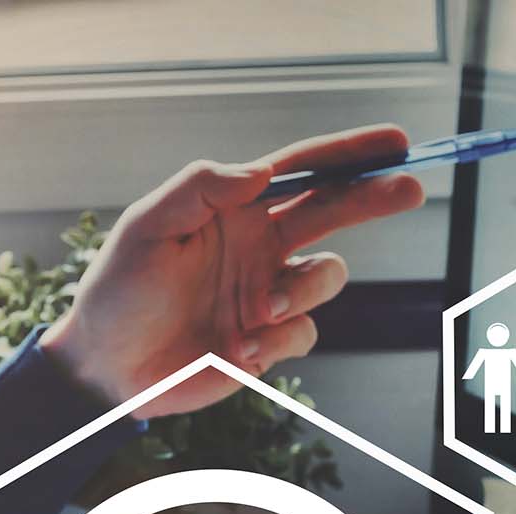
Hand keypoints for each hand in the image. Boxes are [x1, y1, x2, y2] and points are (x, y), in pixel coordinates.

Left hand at [40, 124, 423, 416]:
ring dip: (305, 289)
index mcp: (233, 209)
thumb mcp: (146, 227)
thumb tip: (260, 172)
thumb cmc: (117, 291)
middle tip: (409, 186)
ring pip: (326, 279)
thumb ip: (199, 189)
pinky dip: (278, 339)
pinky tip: (236, 349)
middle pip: (333, 212)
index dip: (347, 155)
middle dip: (373, 197)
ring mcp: (265, 293)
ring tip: (262, 308)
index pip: (300, 171)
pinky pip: (303, 332)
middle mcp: (257, 246)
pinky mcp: (266, 341)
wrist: (106, 368)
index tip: (393, 142)